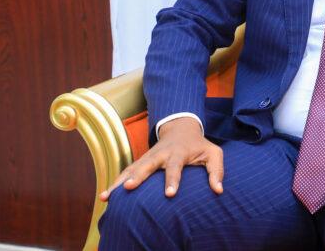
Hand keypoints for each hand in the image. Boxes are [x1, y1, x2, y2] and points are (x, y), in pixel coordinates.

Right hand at [98, 117, 223, 200]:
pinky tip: (106, 196)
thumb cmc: (199, 144)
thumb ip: (217, 170)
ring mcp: (148, 156)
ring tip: (107, 196)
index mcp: (178, 152)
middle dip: (138, 176)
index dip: (173, 180)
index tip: (169, 194)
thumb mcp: (213, 153)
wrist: (181, 128)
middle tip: (129, 187)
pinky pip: (126, 171)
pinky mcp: (141, 161)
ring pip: (132, 168)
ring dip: (119, 181)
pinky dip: (116, 182)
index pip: (175, 166)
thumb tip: (218, 190)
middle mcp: (160, 154)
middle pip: (147, 165)